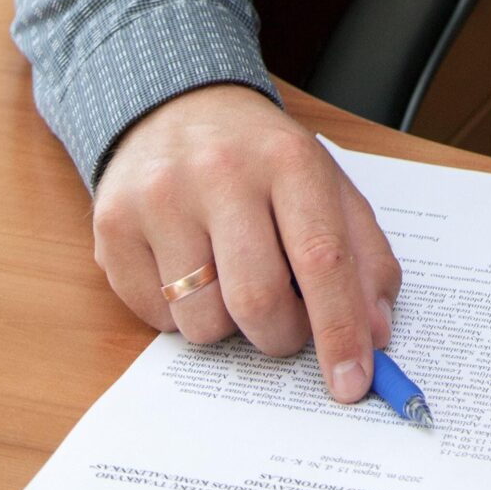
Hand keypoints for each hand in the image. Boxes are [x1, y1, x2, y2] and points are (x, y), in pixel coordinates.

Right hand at [92, 84, 399, 403]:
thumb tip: (377, 334)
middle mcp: (220, 173)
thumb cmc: (261, 159)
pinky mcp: (113, 227)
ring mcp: (160, 199)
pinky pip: (155, 322)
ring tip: (232, 280)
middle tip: (287, 326)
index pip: (322, 257)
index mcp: (288, 159)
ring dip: (229, 327)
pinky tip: (189, 268)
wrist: (175, 105)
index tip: (352, 384)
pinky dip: (182, 317)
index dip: (341, 329)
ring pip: (203, 322)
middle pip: (258, 300)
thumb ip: (362, 255)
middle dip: (282, 336)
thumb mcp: (325, 184)